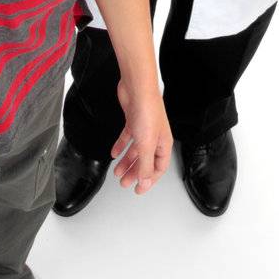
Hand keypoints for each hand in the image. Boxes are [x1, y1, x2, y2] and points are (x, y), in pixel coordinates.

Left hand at [110, 79, 171, 193]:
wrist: (138, 88)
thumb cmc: (147, 112)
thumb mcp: (146, 145)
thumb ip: (145, 165)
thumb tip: (145, 183)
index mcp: (163, 144)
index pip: (158, 168)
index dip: (149, 180)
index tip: (139, 189)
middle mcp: (155, 137)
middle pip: (146, 160)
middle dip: (135, 173)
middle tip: (124, 182)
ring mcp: (144, 129)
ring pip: (136, 151)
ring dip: (127, 161)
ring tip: (117, 172)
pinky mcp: (133, 121)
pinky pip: (127, 138)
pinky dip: (121, 146)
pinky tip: (114, 153)